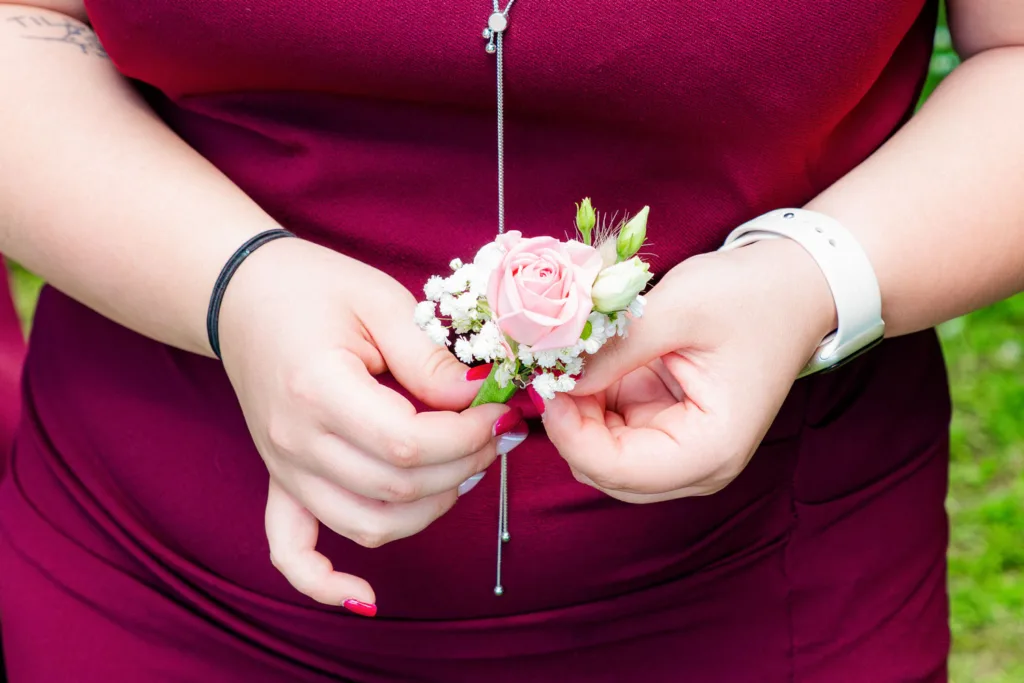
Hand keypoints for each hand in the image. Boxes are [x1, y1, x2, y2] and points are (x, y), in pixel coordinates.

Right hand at [217, 237, 527, 611]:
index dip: (467, 436)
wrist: (243, 294)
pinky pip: (291, 549)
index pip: (408, 445)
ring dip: (431, 509)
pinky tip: (365, 597)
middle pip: (396, 489)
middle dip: (465, 465)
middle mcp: (295, 442)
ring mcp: (284, 468)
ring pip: (368, 526)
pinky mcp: (280, 480)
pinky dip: (325, 583)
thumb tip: (479, 400)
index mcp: (317, 390)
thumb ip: (430, 358)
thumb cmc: (313, 287)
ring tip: (465, 467)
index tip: (498, 410)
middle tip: (496, 432)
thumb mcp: (380, 301)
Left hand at [540, 239, 835, 503]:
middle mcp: (697, 465)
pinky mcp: (665, 427)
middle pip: (603, 470)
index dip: (570, 433)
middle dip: (569, 424)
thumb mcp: (677, 310)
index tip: (548, 383)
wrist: (795, 288)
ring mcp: (679, 449)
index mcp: (711, 449)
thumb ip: (613, 348)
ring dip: (577, 411)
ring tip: (572, 357)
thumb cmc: (751, 297)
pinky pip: (610, 429)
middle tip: (552, 367)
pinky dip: (589, 400)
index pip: (617, 470)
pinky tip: (589, 361)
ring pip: (599, 453)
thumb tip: (556, 376)